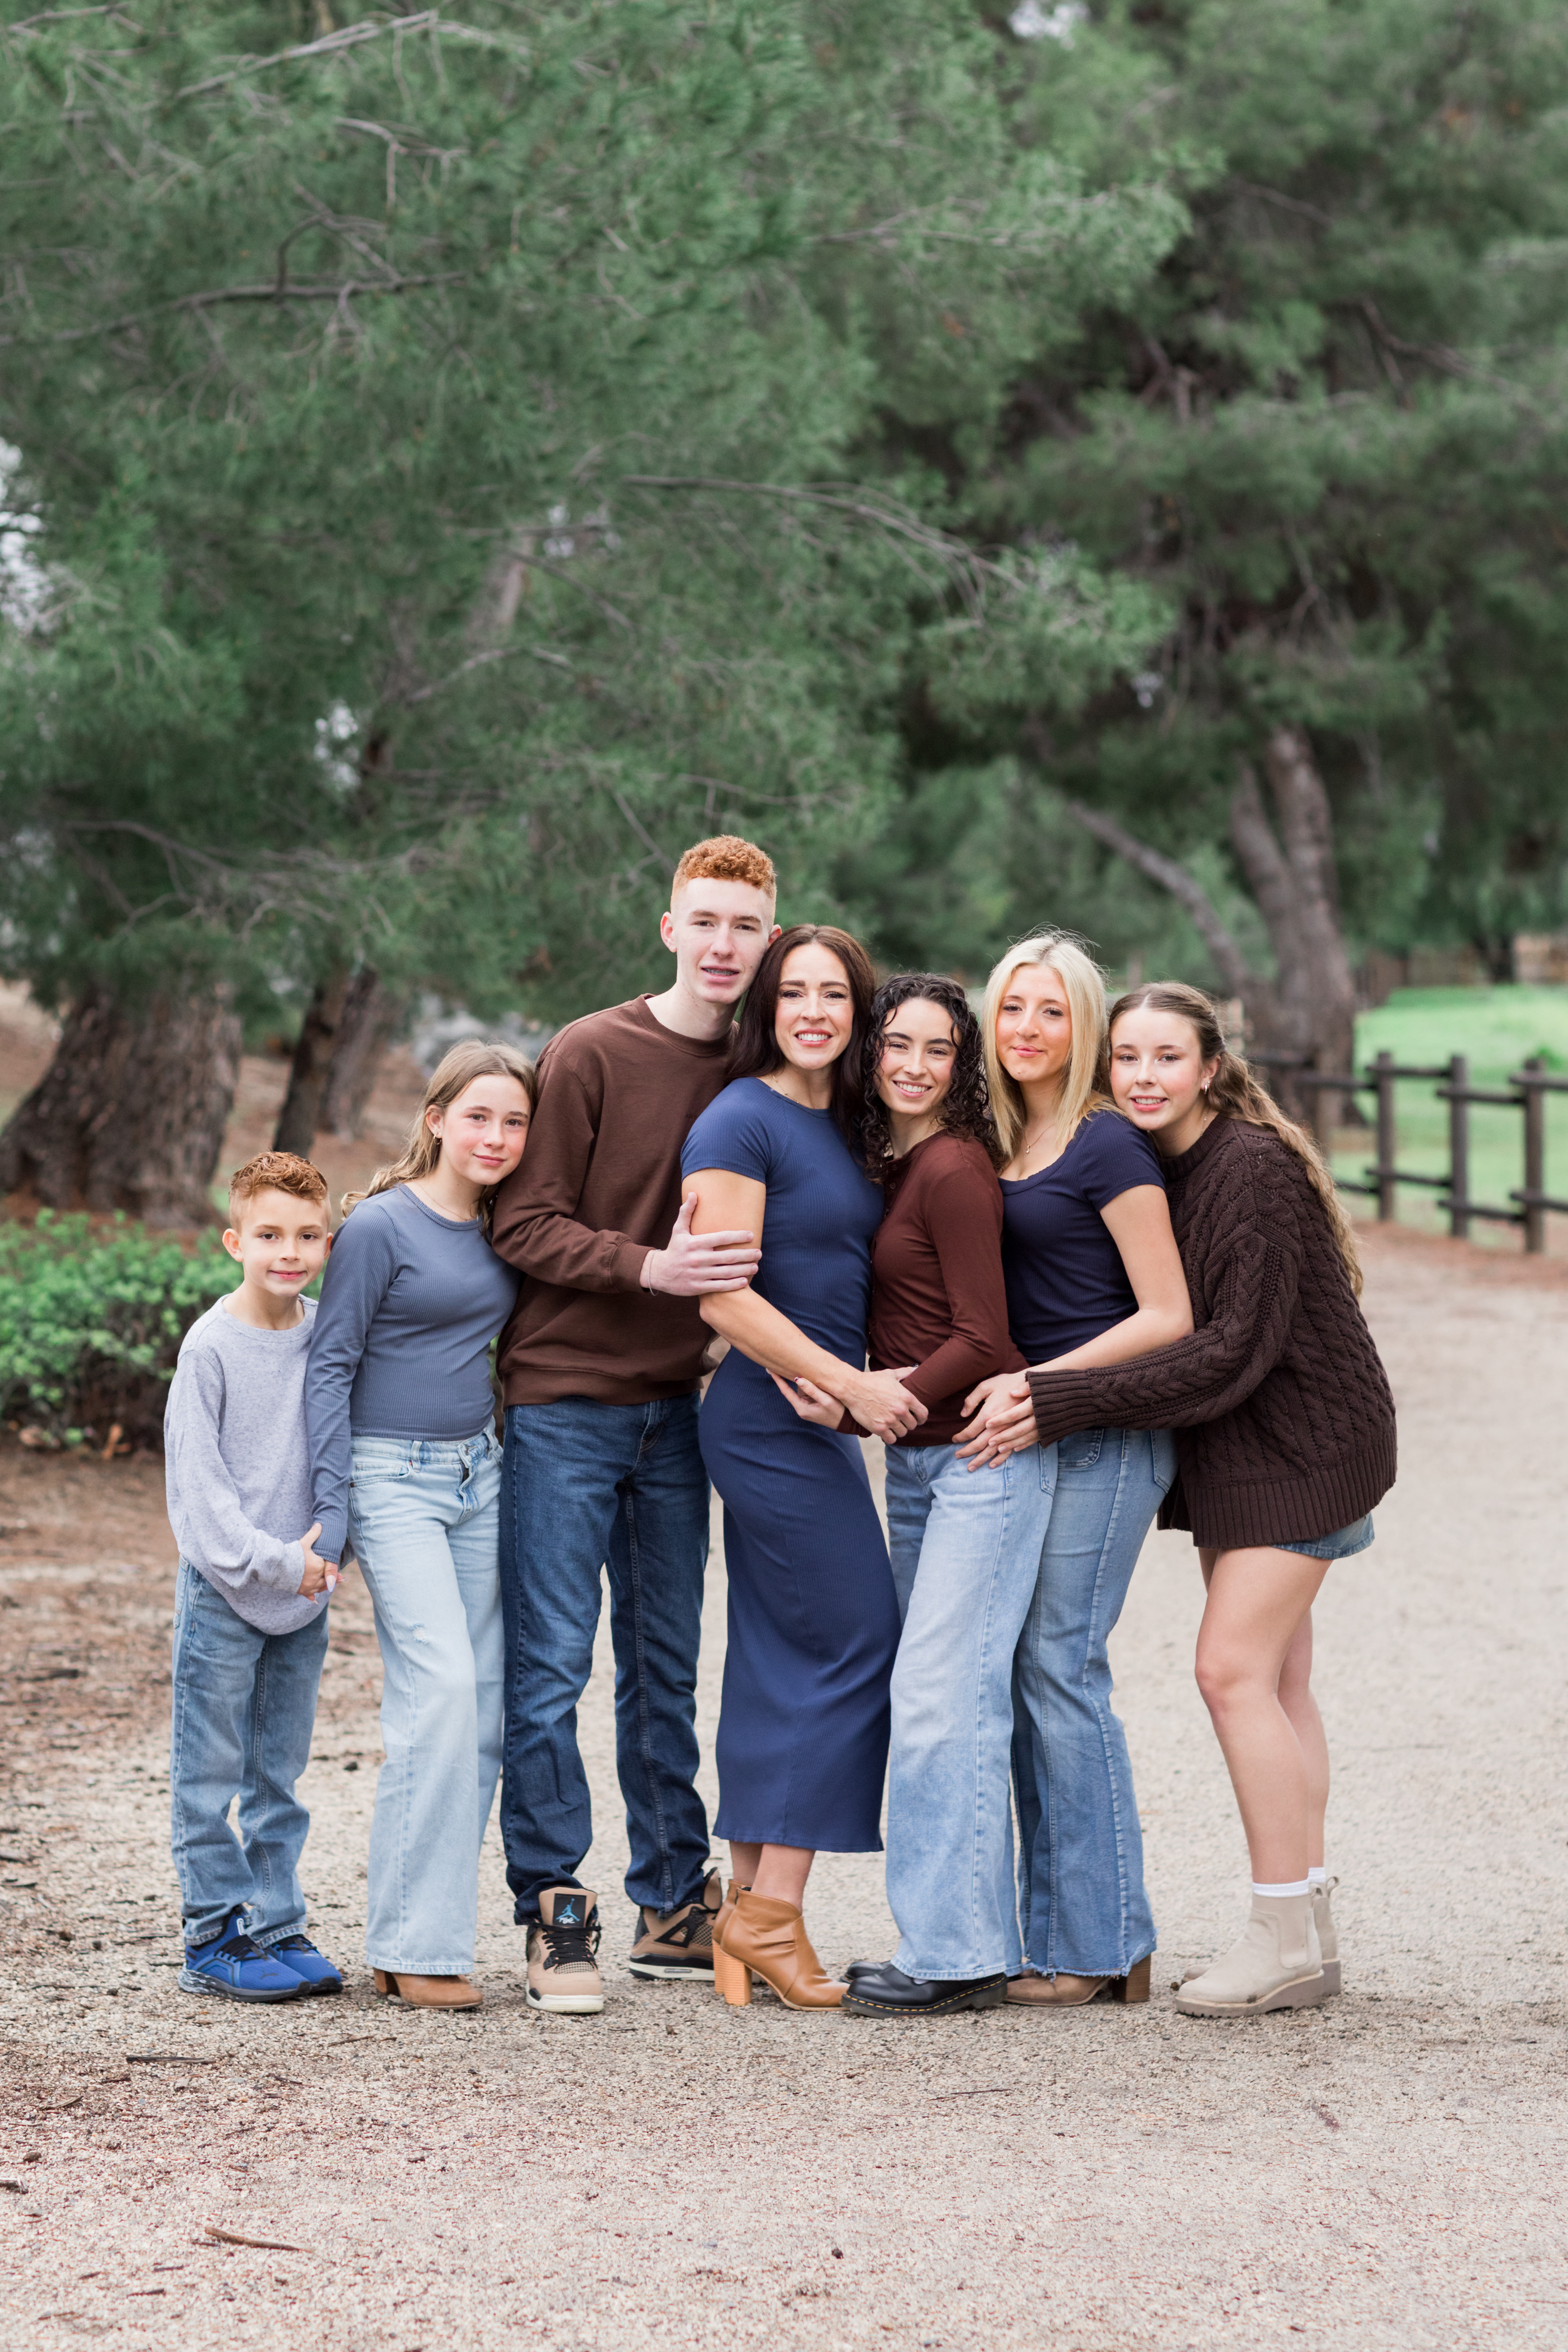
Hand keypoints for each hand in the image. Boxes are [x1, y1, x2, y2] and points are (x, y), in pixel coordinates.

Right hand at [297, 1523, 338, 1597]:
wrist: (277, 1567)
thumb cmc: (292, 1554)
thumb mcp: (304, 1543)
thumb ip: (313, 1534)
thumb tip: (320, 1524)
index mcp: (319, 1567)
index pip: (329, 1567)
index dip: (333, 1567)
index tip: (342, 1571)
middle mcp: (316, 1578)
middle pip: (327, 1579)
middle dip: (334, 1578)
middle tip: (342, 1578)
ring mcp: (308, 1586)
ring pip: (320, 1587)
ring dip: (326, 1586)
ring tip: (331, 1586)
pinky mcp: (301, 1591)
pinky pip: (309, 1595)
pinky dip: (312, 1596)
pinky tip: (314, 1600)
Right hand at [641, 1196, 759, 1295]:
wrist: (659, 1273)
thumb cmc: (674, 1249)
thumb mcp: (678, 1229)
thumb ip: (686, 1212)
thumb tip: (693, 1193)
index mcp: (694, 1243)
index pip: (721, 1237)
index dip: (737, 1236)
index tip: (751, 1235)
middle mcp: (697, 1258)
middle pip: (728, 1257)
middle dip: (746, 1255)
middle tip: (759, 1253)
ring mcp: (698, 1274)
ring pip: (726, 1272)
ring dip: (743, 1270)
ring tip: (755, 1266)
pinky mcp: (698, 1287)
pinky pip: (719, 1287)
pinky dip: (733, 1285)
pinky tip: (745, 1281)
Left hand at [770, 1372, 843, 1428]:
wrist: (847, 1423)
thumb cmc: (838, 1412)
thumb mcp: (826, 1400)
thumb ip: (812, 1389)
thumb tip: (798, 1379)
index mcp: (802, 1408)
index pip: (786, 1391)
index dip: (778, 1380)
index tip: (770, 1369)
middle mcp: (802, 1407)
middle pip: (795, 1388)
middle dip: (797, 1379)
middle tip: (794, 1365)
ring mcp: (807, 1406)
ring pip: (804, 1388)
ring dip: (810, 1383)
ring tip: (821, 1384)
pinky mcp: (813, 1404)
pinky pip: (810, 1391)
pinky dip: (814, 1386)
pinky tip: (823, 1386)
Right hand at [841, 1367, 927, 1443]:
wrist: (853, 1387)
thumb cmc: (872, 1380)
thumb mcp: (890, 1374)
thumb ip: (905, 1372)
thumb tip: (916, 1369)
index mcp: (907, 1397)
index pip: (923, 1414)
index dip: (921, 1418)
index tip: (918, 1419)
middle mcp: (900, 1410)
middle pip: (912, 1425)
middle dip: (907, 1423)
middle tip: (901, 1421)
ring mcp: (890, 1420)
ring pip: (902, 1433)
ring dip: (898, 1430)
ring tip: (892, 1426)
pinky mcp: (879, 1428)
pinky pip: (891, 1439)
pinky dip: (889, 1437)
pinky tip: (886, 1431)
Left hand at [955, 1375, 1036, 1469]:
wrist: (1031, 1384)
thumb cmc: (1007, 1383)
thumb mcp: (986, 1386)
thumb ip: (972, 1400)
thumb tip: (963, 1414)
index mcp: (988, 1414)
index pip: (970, 1431)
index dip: (960, 1437)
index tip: (953, 1439)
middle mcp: (998, 1426)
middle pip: (980, 1444)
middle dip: (967, 1452)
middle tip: (957, 1456)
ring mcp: (1009, 1431)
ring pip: (992, 1451)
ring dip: (981, 1460)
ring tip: (971, 1467)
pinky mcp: (1019, 1433)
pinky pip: (1009, 1450)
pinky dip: (1000, 1459)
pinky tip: (992, 1464)